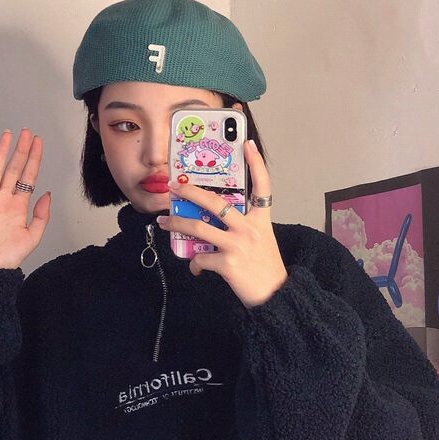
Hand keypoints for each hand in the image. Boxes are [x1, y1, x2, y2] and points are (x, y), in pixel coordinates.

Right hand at [0, 128, 50, 268]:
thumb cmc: (9, 255)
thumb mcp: (32, 237)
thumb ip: (41, 216)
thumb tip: (47, 193)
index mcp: (18, 206)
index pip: (28, 177)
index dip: (33, 159)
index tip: (38, 142)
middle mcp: (3, 199)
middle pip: (14, 169)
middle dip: (21, 150)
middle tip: (27, 132)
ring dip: (1, 153)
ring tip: (8, 135)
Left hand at [156, 140, 287, 308]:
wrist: (275, 295)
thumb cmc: (264, 267)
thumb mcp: (260, 240)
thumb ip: (241, 226)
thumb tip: (209, 221)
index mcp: (261, 219)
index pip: (262, 186)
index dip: (256, 163)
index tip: (248, 144)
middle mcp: (250, 228)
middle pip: (216, 202)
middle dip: (190, 191)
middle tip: (174, 186)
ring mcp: (237, 245)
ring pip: (198, 228)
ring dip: (176, 225)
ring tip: (163, 223)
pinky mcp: (227, 263)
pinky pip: (200, 258)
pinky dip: (194, 264)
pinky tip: (196, 269)